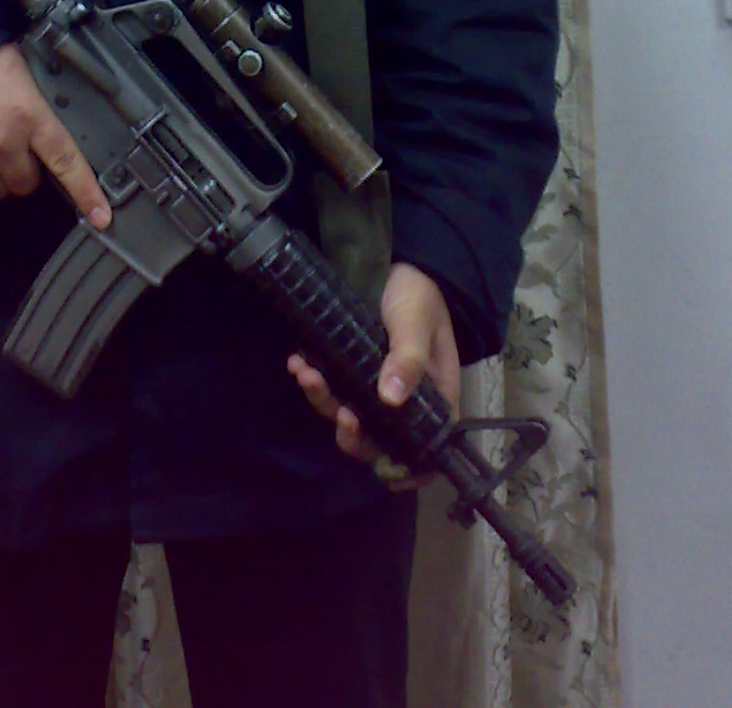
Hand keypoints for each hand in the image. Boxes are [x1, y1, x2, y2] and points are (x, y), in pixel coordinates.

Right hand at [0, 44, 111, 228]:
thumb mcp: (15, 68)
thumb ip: (31, 102)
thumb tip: (41, 121)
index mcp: (28, 114)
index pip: (65, 160)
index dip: (86, 191)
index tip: (101, 217)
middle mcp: (3, 144)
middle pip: (27, 183)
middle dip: (23, 168)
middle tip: (10, 143)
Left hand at [286, 262, 459, 489]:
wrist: (398, 262)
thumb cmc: (419, 295)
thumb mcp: (416, 322)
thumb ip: (409, 358)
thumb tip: (391, 399)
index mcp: (432, 397)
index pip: (425, 448)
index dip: (406, 468)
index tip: (382, 469)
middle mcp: (403, 399)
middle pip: (378, 437)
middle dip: (352, 433)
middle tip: (338, 412)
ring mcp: (375, 386)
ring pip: (348, 413)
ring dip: (324, 401)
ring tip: (306, 374)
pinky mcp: (351, 368)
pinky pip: (331, 386)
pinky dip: (314, 380)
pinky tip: (299, 362)